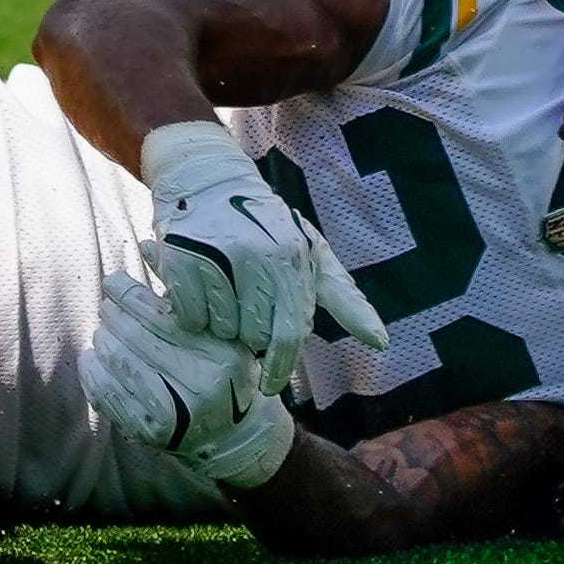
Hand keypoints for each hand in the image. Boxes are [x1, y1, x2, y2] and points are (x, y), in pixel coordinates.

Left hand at [81, 271, 296, 488]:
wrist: (231, 433)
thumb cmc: (220, 367)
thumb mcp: (214, 328)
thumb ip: (182, 289)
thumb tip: (145, 245)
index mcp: (221, 351)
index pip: (162, 315)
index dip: (129, 294)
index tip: (113, 281)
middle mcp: (204, 383)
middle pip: (138, 338)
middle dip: (113, 317)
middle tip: (106, 306)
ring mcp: (179, 413)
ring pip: (122, 365)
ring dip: (103, 342)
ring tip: (101, 330)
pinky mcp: (154, 433)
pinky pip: (111, 398)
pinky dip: (94, 376)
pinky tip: (89, 360)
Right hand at [136, 121, 388, 391]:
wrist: (208, 178)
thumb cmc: (267, 225)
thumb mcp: (311, 253)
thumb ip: (344, 299)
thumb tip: (381, 343)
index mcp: (292, 257)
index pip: (290, 332)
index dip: (280, 366)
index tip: (269, 385)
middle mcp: (256, 256)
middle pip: (252, 336)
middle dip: (249, 333)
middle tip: (244, 304)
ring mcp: (216, 257)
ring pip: (221, 329)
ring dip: (221, 323)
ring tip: (223, 289)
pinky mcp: (181, 259)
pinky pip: (190, 316)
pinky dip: (193, 313)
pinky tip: (199, 286)